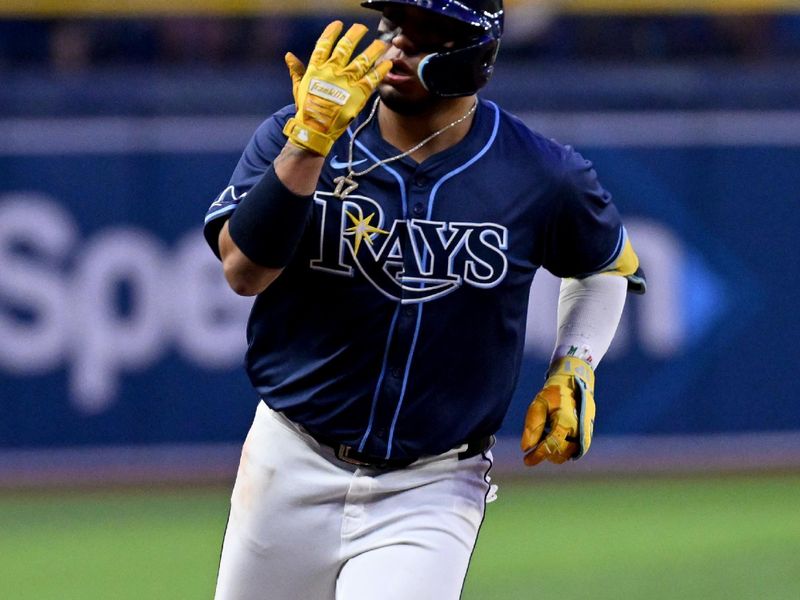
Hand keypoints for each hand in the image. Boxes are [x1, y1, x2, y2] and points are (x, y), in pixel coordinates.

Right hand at [282, 21, 391, 156]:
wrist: (315, 130)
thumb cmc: (306, 110)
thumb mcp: (298, 87)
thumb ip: (296, 70)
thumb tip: (289, 55)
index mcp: (316, 69)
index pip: (323, 44)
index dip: (331, 32)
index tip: (338, 24)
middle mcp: (331, 72)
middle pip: (346, 47)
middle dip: (355, 35)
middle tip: (362, 29)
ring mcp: (346, 82)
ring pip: (363, 60)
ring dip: (373, 50)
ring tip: (382, 44)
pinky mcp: (358, 95)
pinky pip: (372, 78)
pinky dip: (381, 70)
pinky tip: (387, 64)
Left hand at [520, 356, 595, 465]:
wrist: (573, 383)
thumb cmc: (553, 393)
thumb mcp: (538, 404)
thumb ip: (532, 426)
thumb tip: (526, 448)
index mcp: (567, 421)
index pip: (551, 445)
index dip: (538, 455)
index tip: (526, 460)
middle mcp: (579, 431)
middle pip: (559, 453)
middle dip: (545, 453)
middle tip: (534, 444)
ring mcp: (585, 435)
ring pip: (567, 455)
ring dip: (553, 451)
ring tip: (544, 436)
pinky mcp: (586, 436)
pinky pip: (573, 451)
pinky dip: (561, 449)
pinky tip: (552, 437)